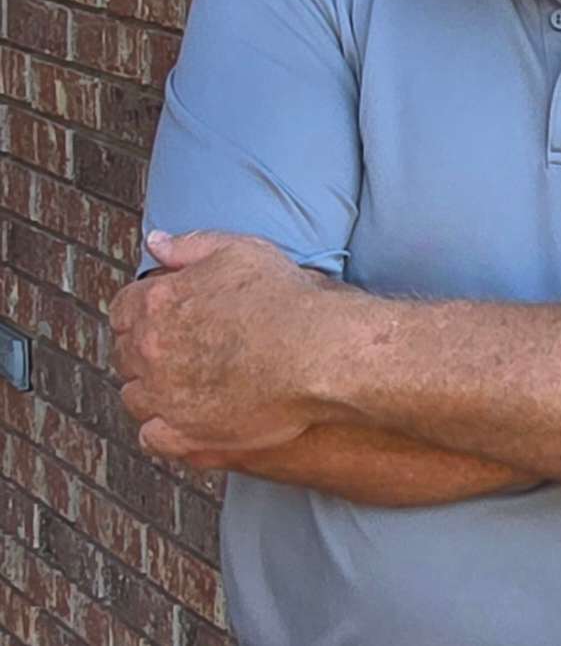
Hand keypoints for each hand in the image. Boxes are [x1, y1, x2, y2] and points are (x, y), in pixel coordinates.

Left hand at [110, 231, 342, 460]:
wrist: (316, 351)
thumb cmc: (284, 298)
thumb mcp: (239, 251)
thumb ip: (190, 246)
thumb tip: (156, 243)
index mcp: (157, 303)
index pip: (123, 309)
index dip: (141, 311)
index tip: (159, 315)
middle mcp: (150, 351)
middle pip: (125, 353)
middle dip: (144, 348)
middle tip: (177, 347)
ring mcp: (164, 397)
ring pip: (134, 396)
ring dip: (150, 388)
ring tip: (181, 383)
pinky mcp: (184, 434)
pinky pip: (152, 437)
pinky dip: (162, 428)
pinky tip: (183, 417)